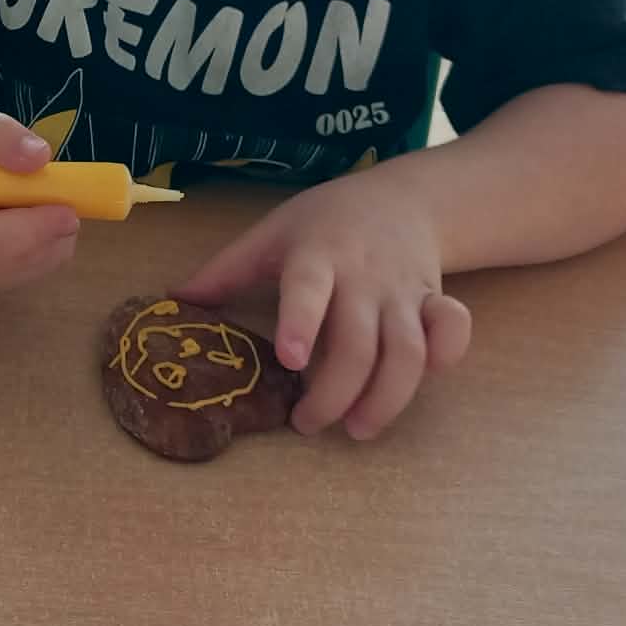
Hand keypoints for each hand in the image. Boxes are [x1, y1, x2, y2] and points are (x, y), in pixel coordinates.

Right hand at [0, 104, 77, 290]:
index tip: (66, 207)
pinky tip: (41, 216)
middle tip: (69, 200)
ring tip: (46, 198)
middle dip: (50, 233)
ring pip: (31, 266)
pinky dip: (52, 244)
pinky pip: (36, 268)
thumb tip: (38, 157)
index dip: (32, 230)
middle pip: (12, 261)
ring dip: (55, 236)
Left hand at [174, 174, 471, 439]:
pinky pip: (453, 333)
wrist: (403, 197)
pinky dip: (446, 358)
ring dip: (387, 398)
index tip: (289, 360)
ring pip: (408, 353)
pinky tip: (420, 385)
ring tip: (358, 428)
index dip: (302, 322)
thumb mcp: (270, 233)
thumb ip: (225, 270)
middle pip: (359, 344)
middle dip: (335, 393)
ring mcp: (404, 291)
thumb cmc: (324, 220)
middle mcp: (363, 275)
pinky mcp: (436, 301)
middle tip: (307, 423)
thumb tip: (173, 303)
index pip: (308, 288)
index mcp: (316, 254)